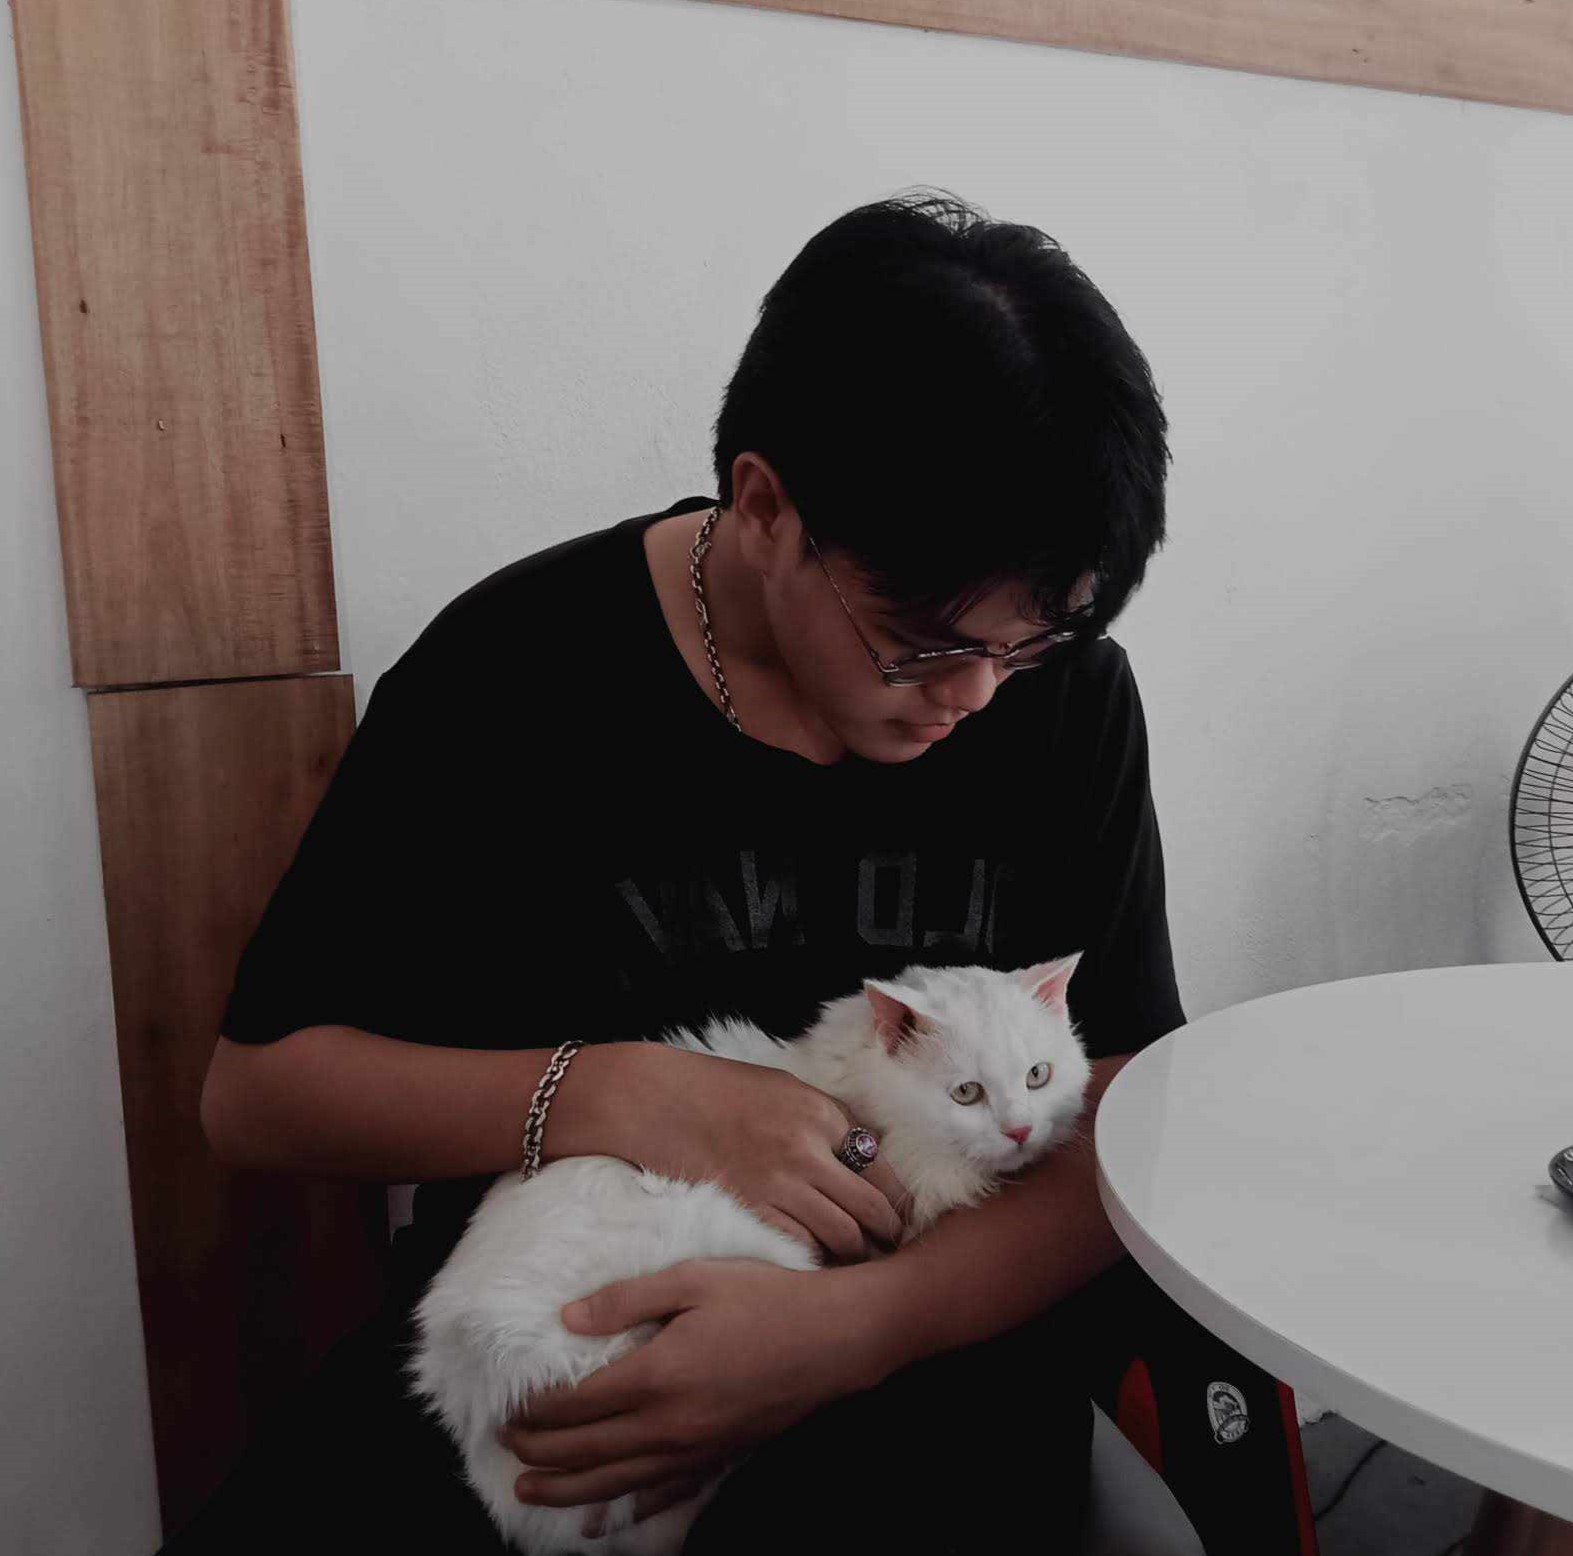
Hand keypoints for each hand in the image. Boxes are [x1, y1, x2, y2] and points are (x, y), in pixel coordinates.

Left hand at [495, 1257, 896, 1513]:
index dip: (534, 1412)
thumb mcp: (694, 1278)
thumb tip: (567, 1317)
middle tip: (504, 1449)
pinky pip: (662, 1494)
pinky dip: (626, 1509)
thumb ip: (627, 1298)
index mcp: (656, 1375)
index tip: (507, 1410)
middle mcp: (668, 1424)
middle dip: (538, 1454)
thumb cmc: (766, 1298)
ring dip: (566, 1491)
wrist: (835, 1338)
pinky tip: (605, 1520)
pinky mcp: (719, 1458)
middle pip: (586, 1451)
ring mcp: (694, 1449)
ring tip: (528, 1494)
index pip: (575, 1405)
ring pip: (615, 1482)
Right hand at [610, 1042, 911, 1263]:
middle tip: (893, 1249)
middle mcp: (808, 1148)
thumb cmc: (720, 1090)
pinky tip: (819, 1262)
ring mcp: (778, 1182)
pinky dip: (816, 1257)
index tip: (903, 1218)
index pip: (881, 1165)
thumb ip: (825, 1119)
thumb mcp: (785, 1088)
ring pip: (842, 1234)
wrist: (659, 1100)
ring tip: (861, 1261)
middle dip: (889, 1234)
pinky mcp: (750, 1208)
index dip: (898, 1199)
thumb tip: (864, 1151)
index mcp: (821, 1112)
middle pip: (871, 1206)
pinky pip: (801, 1245)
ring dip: (857, 1253)